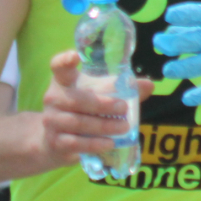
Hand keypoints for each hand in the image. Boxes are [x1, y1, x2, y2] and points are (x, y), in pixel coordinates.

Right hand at [40, 51, 153, 166]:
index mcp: (63, 82)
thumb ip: (121, 91)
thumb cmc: (80, 113)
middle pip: (76, 100)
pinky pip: (76, 143)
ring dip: (104, 126)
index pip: (59, 67)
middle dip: (102, 104)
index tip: (74, 56)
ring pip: (79, 123)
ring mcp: (52, 121)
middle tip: (124, 107)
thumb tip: (149, 85)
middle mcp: (53, 99)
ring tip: (124, 127)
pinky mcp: (55, 141)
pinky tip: (109, 144)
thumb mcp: (96, 97)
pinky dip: (94, 144)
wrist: (54, 142)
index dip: (64, 61)